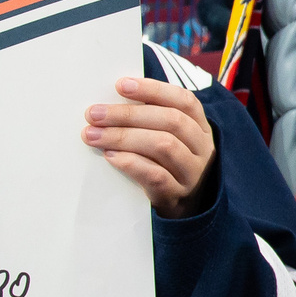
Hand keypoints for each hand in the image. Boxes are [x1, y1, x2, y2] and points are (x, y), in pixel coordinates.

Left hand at [85, 76, 216, 216]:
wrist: (183, 211)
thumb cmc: (167, 166)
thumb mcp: (169, 140)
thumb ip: (151, 120)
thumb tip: (110, 100)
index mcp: (201, 127)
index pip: (183, 100)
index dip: (153, 90)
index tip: (120, 85)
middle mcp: (202, 148)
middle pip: (170, 121)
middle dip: (128, 114)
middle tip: (94, 114)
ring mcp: (192, 173)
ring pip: (163, 145)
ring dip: (123, 137)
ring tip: (93, 135)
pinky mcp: (176, 196)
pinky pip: (155, 175)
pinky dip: (131, 163)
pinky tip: (110, 156)